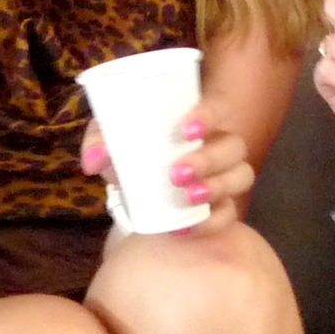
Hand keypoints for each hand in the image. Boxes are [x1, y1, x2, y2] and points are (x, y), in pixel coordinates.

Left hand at [82, 100, 252, 235]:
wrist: (136, 193)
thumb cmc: (131, 153)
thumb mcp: (112, 140)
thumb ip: (100, 142)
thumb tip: (93, 160)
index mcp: (198, 121)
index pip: (219, 106)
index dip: (209, 115)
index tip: (186, 129)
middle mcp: (219, 146)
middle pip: (234, 146)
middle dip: (209, 159)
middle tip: (176, 173)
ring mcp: (225, 177)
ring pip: (241, 177)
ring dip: (216, 187)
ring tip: (188, 197)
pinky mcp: (223, 208)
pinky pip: (230, 214)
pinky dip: (210, 222)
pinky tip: (184, 227)